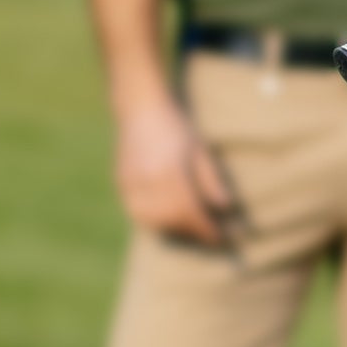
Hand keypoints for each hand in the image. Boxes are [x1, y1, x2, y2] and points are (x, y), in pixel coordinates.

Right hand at [116, 97, 236, 241]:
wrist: (141, 108)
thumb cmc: (177, 127)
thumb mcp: (200, 151)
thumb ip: (211, 181)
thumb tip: (224, 208)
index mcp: (171, 174)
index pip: (191, 213)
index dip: (207, 229)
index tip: (221, 238)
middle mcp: (149, 182)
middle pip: (172, 221)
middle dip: (192, 232)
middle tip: (207, 235)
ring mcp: (132, 184)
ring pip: (152, 221)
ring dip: (172, 229)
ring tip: (188, 228)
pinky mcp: (121, 183)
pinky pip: (137, 212)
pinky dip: (153, 221)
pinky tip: (166, 218)